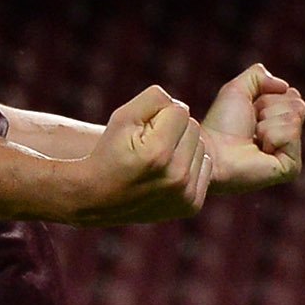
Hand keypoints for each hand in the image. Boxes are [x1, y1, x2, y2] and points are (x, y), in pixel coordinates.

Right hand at [71, 84, 213, 224]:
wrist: (98, 198)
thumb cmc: (109, 152)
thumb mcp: (123, 116)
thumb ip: (155, 98)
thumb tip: (181, 105)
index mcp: (158, 153)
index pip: (180, 111)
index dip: (159, 115)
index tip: (141, 131)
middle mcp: (176, 177)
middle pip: (194, 128)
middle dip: (173, 131)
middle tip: (149, 146)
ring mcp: (185, 195)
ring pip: (202, 148)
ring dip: (182, 148)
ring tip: (158, 161)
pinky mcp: (191, 206)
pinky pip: (206, 168)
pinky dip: (189, 167)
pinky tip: (167, 175)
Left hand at [202, 62, 304, 193]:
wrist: (212, 151)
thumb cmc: (221, 124)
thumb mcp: (237, 89)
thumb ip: (258, 75)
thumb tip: (285, 86)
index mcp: (278, 119)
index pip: (293, 95)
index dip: (268, 98)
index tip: (251, 111)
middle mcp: (287, 136)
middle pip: (298, 105)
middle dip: (269, 109)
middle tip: (252, 126)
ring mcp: (291, 153)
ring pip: (294, 118)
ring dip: (267, 124)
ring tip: (254, 139)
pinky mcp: (292, 167)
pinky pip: (291, 135)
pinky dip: (272, 137)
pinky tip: (260, 150)